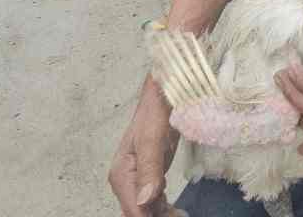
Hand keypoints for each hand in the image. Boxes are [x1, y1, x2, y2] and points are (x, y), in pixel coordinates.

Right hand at [109, 78, 179, 216]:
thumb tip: (145, 200)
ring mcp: (136, 179)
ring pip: (146, 209)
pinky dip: (163, 208)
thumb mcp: (152, 139)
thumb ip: (149, 169)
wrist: (161, 96)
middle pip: (138, 213)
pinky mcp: (148, 176)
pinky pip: (153, 200)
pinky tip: (175, 211)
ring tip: (181, 215)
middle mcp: (125, 181)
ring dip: (161, 215)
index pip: (134, 211)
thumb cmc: (155, 113)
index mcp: (122, 175)